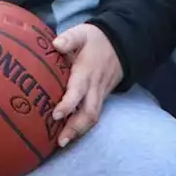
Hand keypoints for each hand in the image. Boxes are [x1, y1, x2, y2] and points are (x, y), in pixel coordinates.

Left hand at [50, 24, 123, 147]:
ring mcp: (99, 94)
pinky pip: (93, 115)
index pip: (78, 91)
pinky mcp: (101, 97)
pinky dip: (82, 126)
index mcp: (87, 72)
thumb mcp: (82, 33)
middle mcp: (94, 87)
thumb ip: (70, 38)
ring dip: (78, 131)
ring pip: (92, 117)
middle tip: (60, 142)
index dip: (68, 105)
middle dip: (75, 128)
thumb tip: (56, 44)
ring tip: (62, 142)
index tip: (55, 114)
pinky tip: (69, 133)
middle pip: (89, 113)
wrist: (120, 43)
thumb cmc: (95, 39)